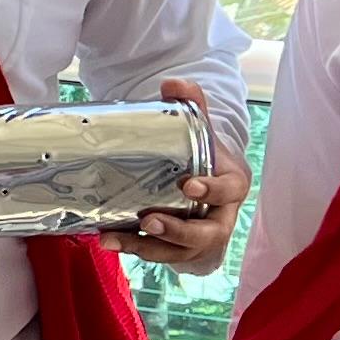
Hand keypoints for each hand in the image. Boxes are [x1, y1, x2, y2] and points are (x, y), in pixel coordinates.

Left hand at [113, 78, 246, 272]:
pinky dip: (134, 250)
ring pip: (181, 252)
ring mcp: (201, 238)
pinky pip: (161, 256)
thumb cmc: (202, 154)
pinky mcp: (179, 250)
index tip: (187, 186)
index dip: (212, 191)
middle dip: (178, 231)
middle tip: (148, 221)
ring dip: (148, 248)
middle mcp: (220, 216)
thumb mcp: (200, 126)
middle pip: (208, 234)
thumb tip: (171, 82)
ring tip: (114, 239)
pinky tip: (108, 240)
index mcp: (232, 184)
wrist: (201, 178)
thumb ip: (190, 102)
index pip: (229, 190)